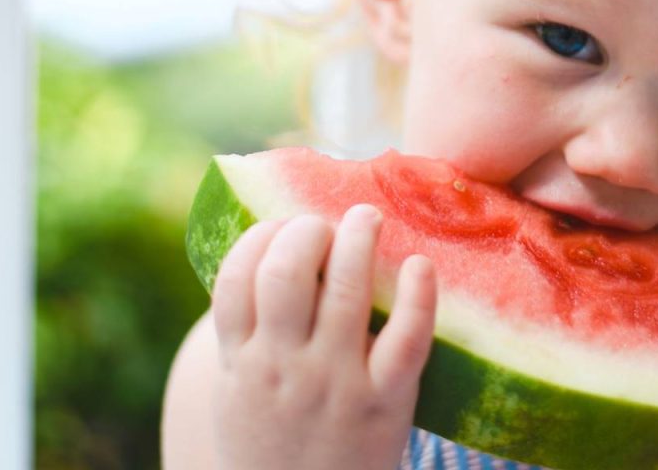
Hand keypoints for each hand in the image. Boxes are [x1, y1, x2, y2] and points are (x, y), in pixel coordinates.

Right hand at [211, 206, 436, 469]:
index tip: (283, 225)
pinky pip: (407, 337)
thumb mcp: (239, 390)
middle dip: (308, 229)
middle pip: (288, 272)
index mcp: (241, 361)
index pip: (237, 277)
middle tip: (328, 222)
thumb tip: (274, 255)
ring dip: (359, 239)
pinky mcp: (385, 401)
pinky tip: (420, 265)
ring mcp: (335, 383)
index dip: (261, 236)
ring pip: (346, 291)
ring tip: (368, 217)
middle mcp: (283, 367)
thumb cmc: (272, 439)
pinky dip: (418, 294)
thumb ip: (249, 332)